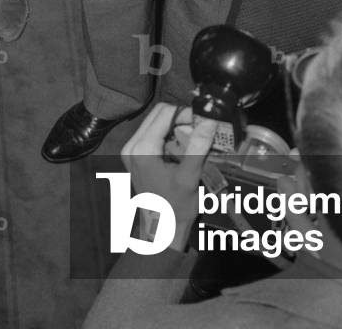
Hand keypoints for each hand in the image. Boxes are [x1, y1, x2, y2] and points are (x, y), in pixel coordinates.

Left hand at [122, 103, 217, 251]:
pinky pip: (154, 132)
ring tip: (194, 139)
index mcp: (142, 149)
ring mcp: (131, 149)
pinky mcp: (135, 154)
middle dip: (182, 118)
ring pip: (157, 121)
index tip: (205, 119)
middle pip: (159, 114)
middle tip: (201, 129)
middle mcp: (132, 145)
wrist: (161, 229)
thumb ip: (198, 147)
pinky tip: (183, 146)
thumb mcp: (190, 177)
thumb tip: (209, 121)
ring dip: (177, 126)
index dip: (186, 112)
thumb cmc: (175, 207)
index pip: (165, 113)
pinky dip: (170, 134)